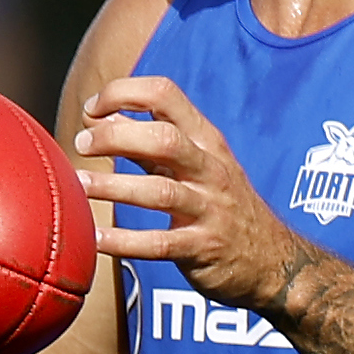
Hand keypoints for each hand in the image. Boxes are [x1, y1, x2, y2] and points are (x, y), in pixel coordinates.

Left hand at [73, 77, 303, 309]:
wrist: (275, 260)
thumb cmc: (221, 204)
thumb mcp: (194, 164)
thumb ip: (147, 143)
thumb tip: (101, 117)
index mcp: (204, 140)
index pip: (165, 95)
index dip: (123, 93)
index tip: (92, 109)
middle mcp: (210, 169)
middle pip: (163, 138)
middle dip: (115, 136)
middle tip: (81, 144)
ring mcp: (209, 209)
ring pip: (160, 192)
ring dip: (114, 187)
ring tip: (78, 185)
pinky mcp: (203, 248)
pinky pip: (161, 244)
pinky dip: (126, 242)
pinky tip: (95, 240)